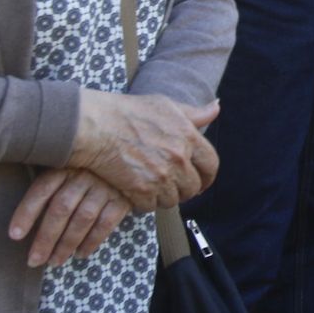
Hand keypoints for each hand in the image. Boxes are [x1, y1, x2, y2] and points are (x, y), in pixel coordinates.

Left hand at [9, 168, 130, 267]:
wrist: (128, 162)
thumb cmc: (85, 170)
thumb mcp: (65, 167)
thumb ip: (48, 183)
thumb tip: (21, 216)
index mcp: (65, 166)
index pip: (42, 190)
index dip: (27, 213)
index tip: (14, 236)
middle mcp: (84, 174)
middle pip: (61, 208)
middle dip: (46, 238)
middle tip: (34, 261)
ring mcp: (105, 186)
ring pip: (82, 218)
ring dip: (67, 244)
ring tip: (55, 262)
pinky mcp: (123, 198)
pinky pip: (106, 223)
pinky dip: (92, 242)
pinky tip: (80, 254)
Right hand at [68, 91, 219, 210]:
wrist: (97, 126)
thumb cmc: (130, 112)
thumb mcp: (167, 105)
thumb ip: (194, 113)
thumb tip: (216, 108)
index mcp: (189, 137)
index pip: (211, 165)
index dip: (207, 176)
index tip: (202, 181)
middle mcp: (179, 159)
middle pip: (193, 187)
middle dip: (185, 189)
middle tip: (174, 187)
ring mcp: (161, 176)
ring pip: (173, 200)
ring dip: (165, 197)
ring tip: (154, 188)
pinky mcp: (141, 190)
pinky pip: (151, 207)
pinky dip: (145, 203)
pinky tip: (138, 192)